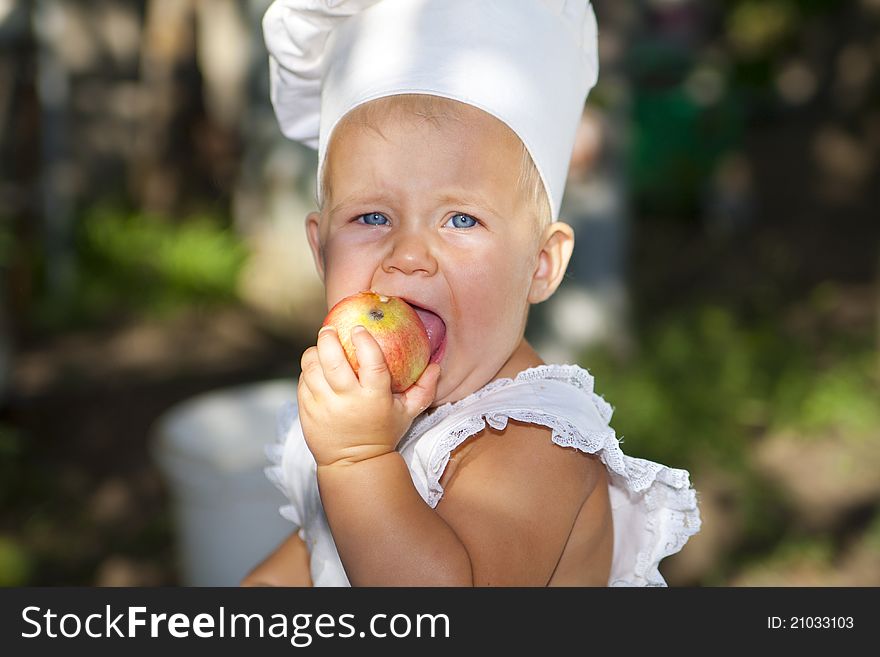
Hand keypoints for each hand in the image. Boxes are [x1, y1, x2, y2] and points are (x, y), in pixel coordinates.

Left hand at [297, 324, 440, 467]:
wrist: (354, 464)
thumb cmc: (383, 433)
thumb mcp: (408, 413)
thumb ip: (424, 390)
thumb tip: (435, 366)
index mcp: (374, 398)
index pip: (371, 362)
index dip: (364, 341)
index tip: (359, 329)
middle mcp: (347, 401)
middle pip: (332, 360)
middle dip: (328, 338)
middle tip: (329, 329)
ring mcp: (324, 407)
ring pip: (311, 368)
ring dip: (315, 352)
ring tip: (321, 347)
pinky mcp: (307, 412)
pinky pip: (303, 382)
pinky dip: (308, 370)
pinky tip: (316, 368)